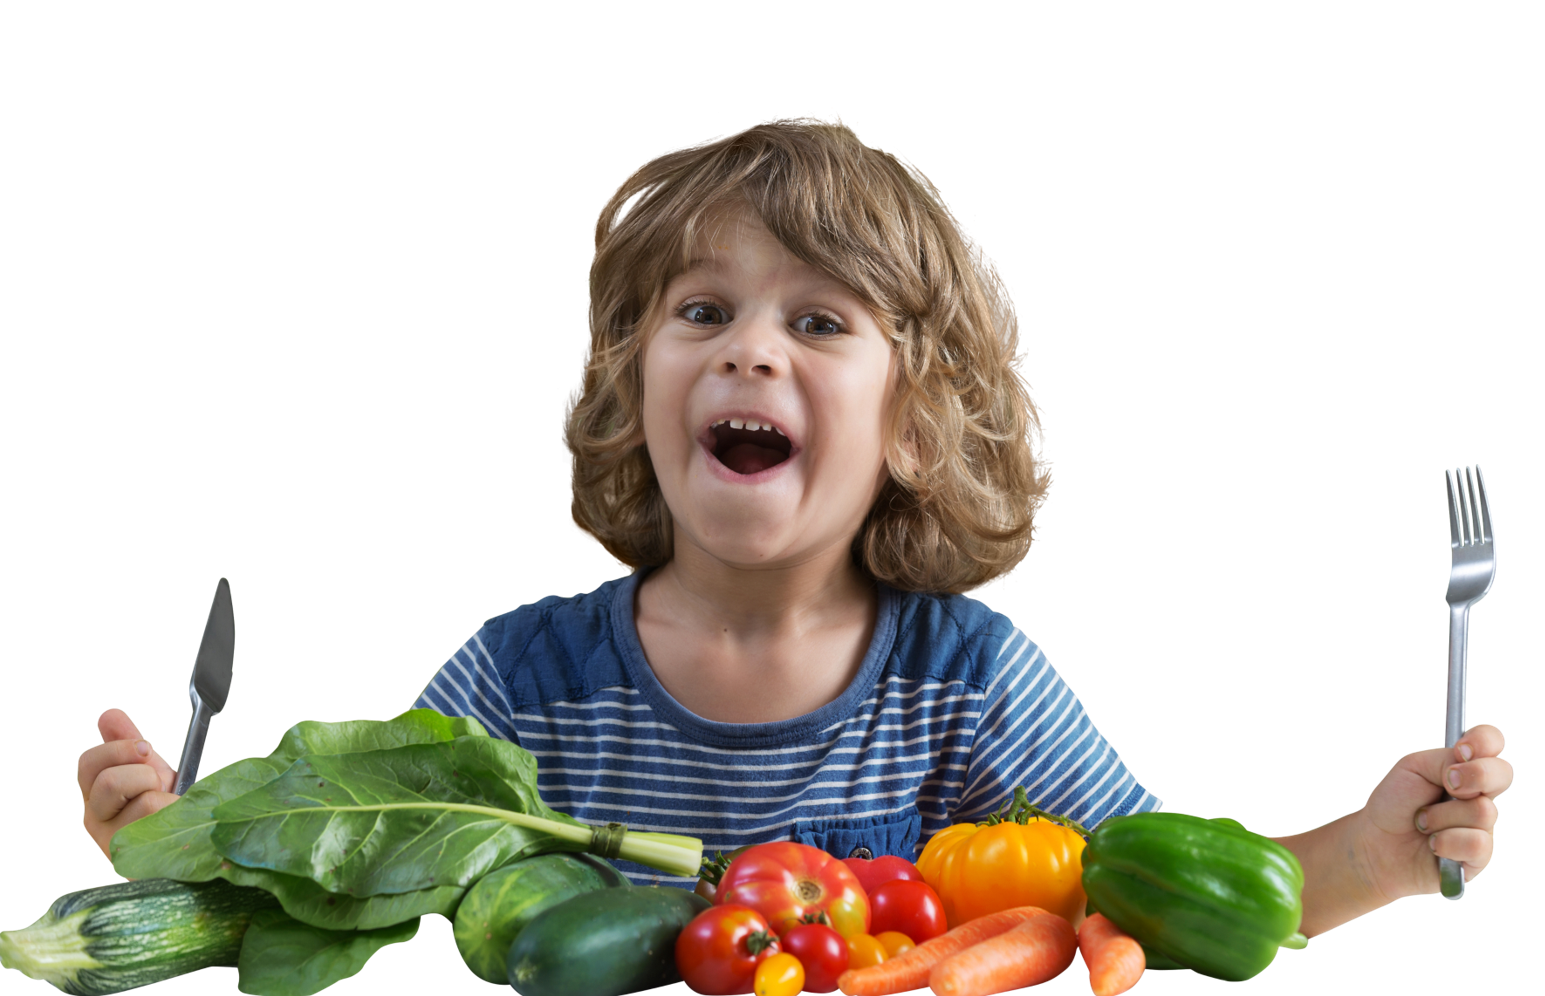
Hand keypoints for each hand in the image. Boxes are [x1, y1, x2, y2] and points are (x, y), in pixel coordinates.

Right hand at [79, 708, 180, 866]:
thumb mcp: (147, 770)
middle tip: (158, 782)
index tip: (146, 747)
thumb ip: (126, 743)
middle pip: (109, 782)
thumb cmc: (162, 807)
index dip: (118, 748)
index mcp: (95, 795)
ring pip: (144, 802)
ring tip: (168, 807)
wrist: (185, 843)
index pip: (88, 764)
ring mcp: (115, 843)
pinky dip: (179, 812)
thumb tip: (108, 715)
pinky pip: (167, 823)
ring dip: (166, 798)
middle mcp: (97, 820)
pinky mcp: (139, 860)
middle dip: (144, 773)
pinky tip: (177, 821)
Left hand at [1354, 723, 1511, 900]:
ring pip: (1483, 812)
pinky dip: (1445, 843)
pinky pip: (1476, 844)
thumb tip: (1467, 768)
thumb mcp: (1413, 769)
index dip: (1484, 741)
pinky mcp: (1479, 856)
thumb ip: (1444, 760)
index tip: (1462, 750)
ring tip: (1423, 823)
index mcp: (1463, 767)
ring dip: (1441, 817)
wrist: (1377, 844)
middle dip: (1476, 775)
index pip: (1491, 742)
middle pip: (1503, 773)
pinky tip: (1433, 845)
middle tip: (1449, 785)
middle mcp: (1479, 794)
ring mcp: (1483, 825)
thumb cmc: (1395, 802)